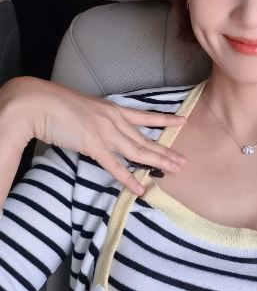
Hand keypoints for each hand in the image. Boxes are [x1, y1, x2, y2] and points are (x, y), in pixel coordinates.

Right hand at [5, 76, 187, 195]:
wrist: (37, 102)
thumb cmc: (55, 103)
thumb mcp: (84, 108)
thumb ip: (96, 120)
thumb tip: (99, 130)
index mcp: (112, 109)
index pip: (144, 116)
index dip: (165, 120)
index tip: (183, 122)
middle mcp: (114, 120)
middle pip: (146, 139)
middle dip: (166, 151)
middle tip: (185, 161)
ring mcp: (106, 133)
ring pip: (138, 151)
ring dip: (158, 162)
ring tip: (175, 171)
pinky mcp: (94, 145)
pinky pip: (115, 166)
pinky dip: (129, 179)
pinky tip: (141, 188)